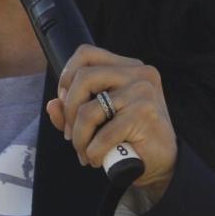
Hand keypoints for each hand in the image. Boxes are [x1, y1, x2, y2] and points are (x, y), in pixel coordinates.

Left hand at [45, 44, 176, 200]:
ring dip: (78, 138)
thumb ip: (72, 110)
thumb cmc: (127, 136)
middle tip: (70, 134)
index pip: (86, 53)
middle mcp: (139, 73)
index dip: (66, 76)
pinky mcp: (145, 114)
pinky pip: (102, 135)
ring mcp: (143, 92)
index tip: (65, 101)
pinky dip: (93, 152)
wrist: (162, 162)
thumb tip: (52, 104)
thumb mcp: (97, 120)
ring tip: (83, 152)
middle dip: (69, 111)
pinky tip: (96, 159)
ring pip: (88, 110)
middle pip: (82, 78)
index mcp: (128, 67)